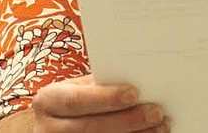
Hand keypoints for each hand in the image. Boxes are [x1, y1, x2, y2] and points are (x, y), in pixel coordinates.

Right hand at [30, 76, 168, 131]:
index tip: (134, 93)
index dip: (105, 98)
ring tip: (160, 126)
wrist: (52, 127)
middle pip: (91, 128)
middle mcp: (48, 128)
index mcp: (48, 101)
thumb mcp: (76, 89)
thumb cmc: (71, 102)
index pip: (76, 100)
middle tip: (156, 112)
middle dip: (127, 120)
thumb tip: (139, 80)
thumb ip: (98, 86)